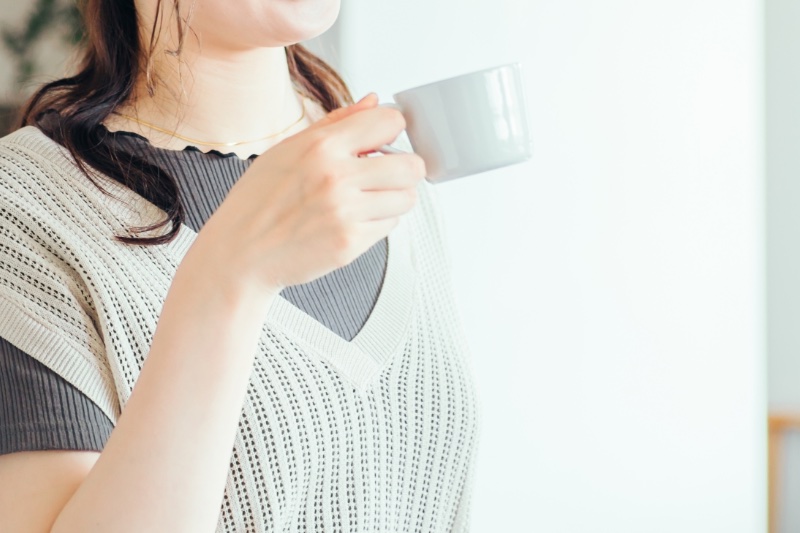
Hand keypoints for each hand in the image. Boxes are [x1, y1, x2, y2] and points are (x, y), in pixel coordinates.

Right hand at [193, 94, 426, 295]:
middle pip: (411, 165)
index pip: (389, 123)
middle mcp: (336, 177)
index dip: (392, 131)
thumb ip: (337, 124)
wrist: (240, 253)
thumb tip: (373, 101)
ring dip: (393, 198)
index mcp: (320, 147)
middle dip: (403, 169)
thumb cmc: (259, 202)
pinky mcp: (350, 243)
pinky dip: (378, 222)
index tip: (385, 142)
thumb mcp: (287, 149)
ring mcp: (345, 213)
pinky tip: (352, 220)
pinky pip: (390, 226)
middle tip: (385, 175)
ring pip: (406, 198)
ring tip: (367, 199)